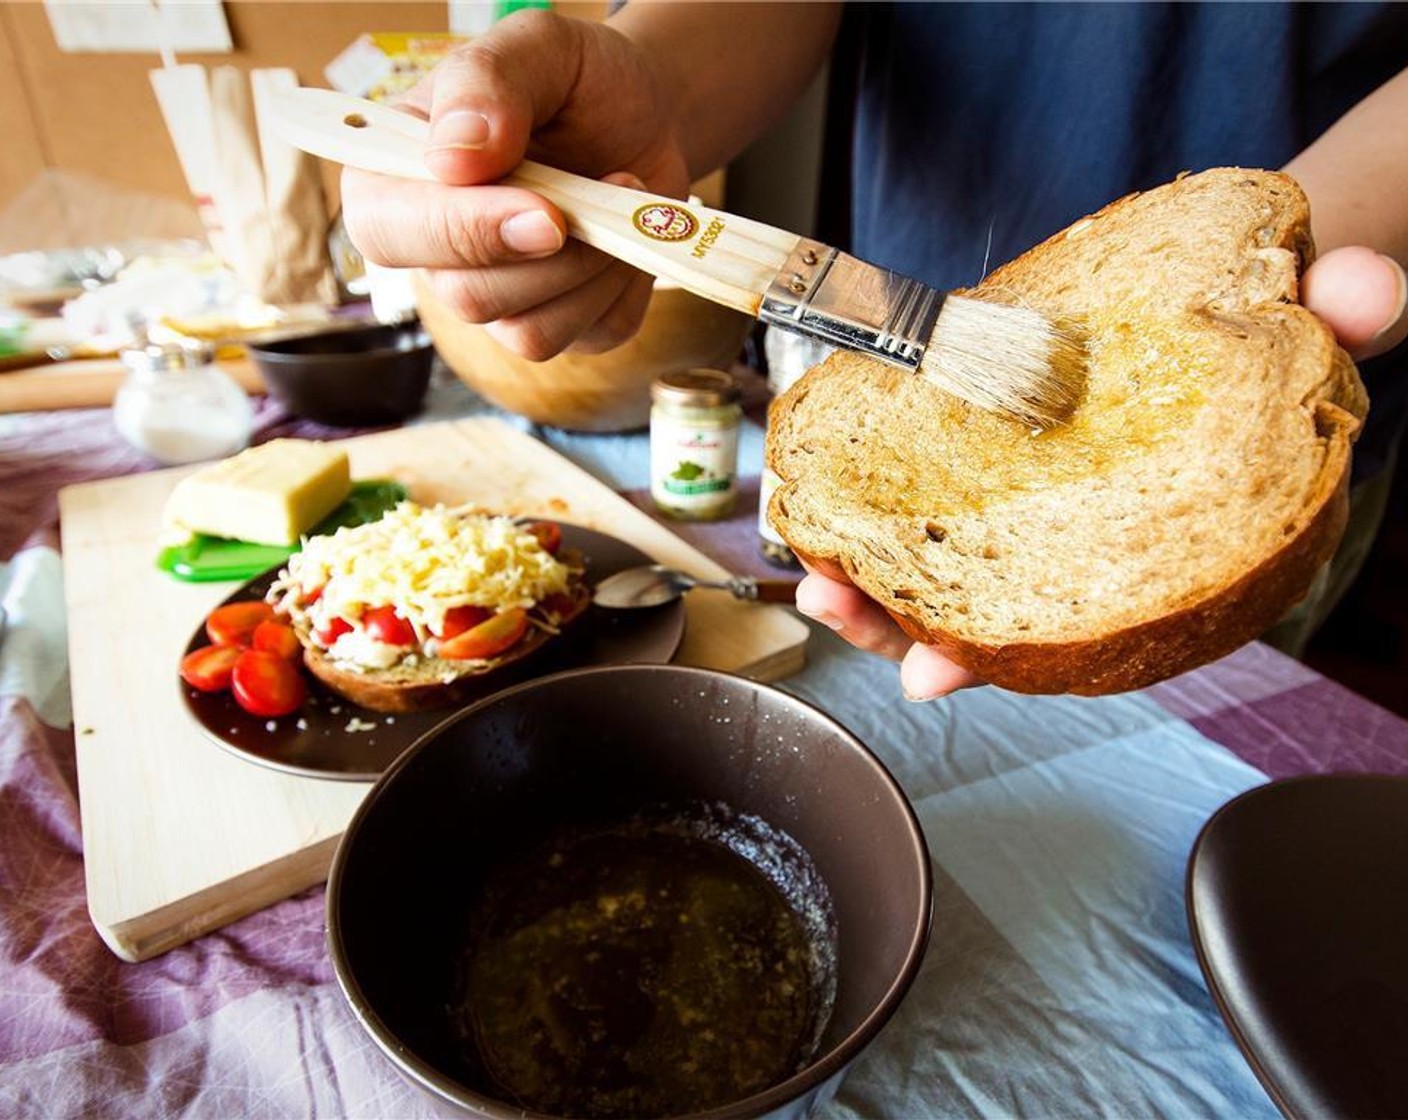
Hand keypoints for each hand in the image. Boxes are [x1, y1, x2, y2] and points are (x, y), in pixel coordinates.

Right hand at [339, 9, 691, 358]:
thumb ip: (484, 83)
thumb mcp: (535, 46)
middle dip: (553, 253)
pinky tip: (622, 234)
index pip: (387, 233)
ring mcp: (496, 299)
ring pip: (529, 332)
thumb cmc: (572, 84)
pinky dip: (619, 286)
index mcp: (394, 178)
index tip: (543, 209)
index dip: (461, 231)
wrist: (641, 118)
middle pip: (468, 297)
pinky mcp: (557, 326)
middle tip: (610, 179)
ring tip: (617, 191)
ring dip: (593, 267)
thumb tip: (453, 156)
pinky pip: (585, 334)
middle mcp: (436, 253)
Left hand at [793, 243, 1407, 700]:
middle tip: (831, 609)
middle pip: (990, 608)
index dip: (1003, 655)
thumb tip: (1366, 293)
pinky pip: (936, 485)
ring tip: (809, 572)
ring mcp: (1042, 491)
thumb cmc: (1282, 311)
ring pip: (950, 560)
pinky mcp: (1005, 438)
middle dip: (902, 623)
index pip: (1080, 620)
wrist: (1256, 271)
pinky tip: (829, 489)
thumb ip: (1351, 305)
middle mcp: (1093, 529)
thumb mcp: (1323, 306)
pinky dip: (881, 495)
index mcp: (1165, 534)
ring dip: (872, 570)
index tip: (931, 676)